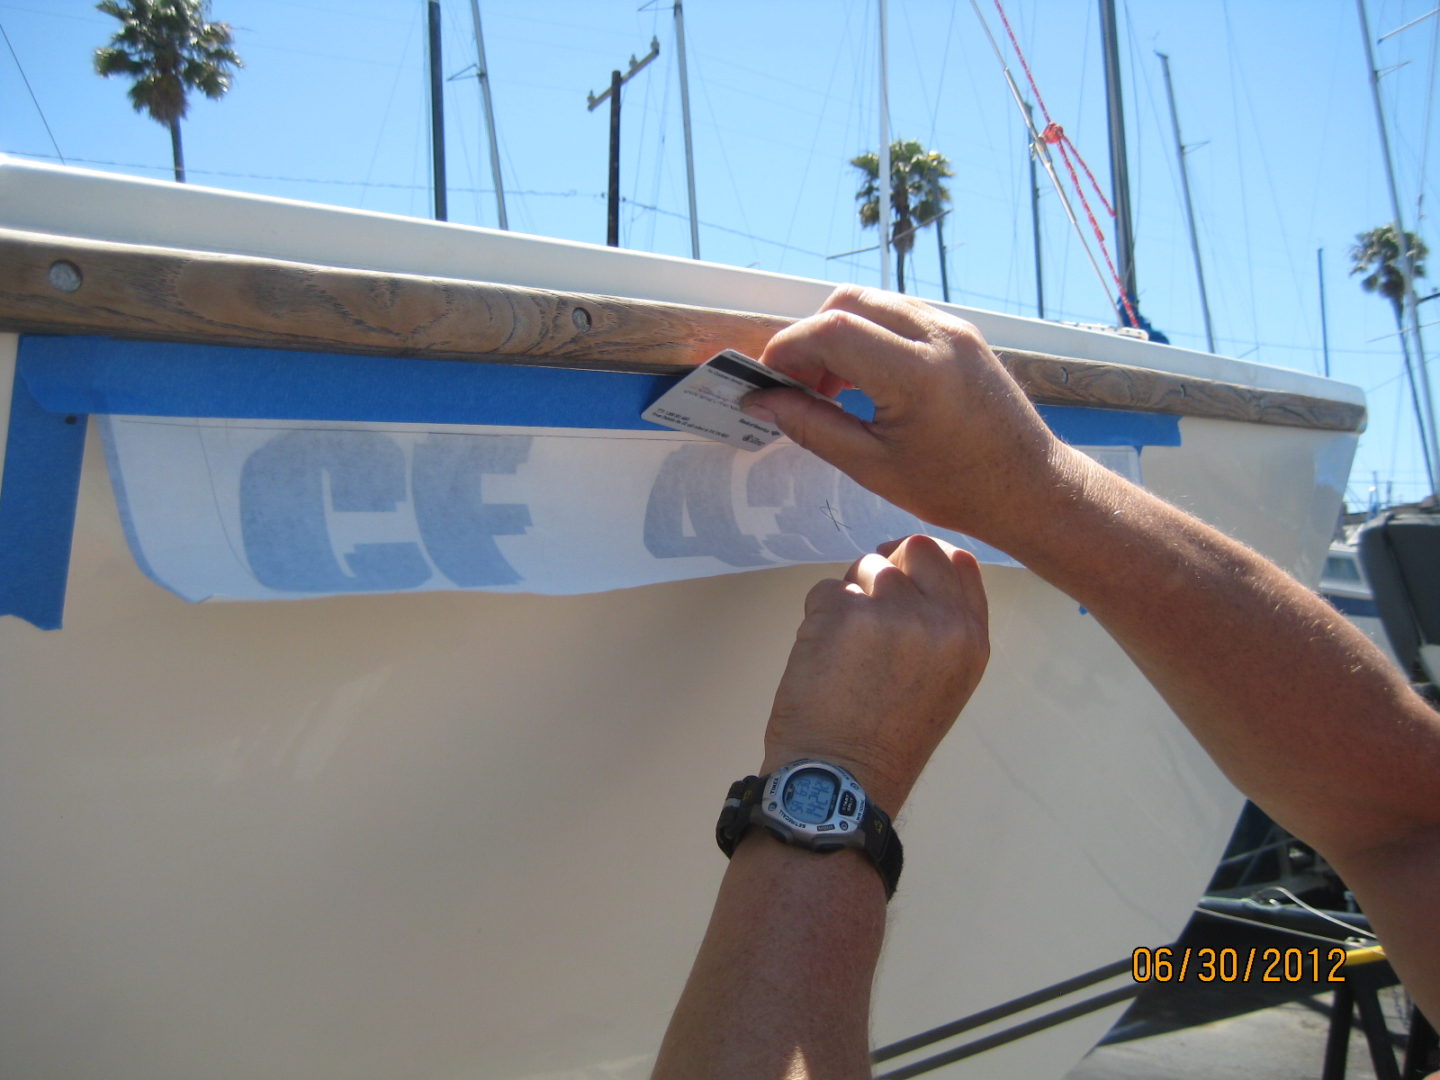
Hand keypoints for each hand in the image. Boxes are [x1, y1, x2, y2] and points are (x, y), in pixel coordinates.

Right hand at [746, 285, 1081, 547]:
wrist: (1031, 488)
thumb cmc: (956, 488)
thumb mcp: (873, 467)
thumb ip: (812, 427)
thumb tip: (762, 402)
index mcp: (916, 374)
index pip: (831, 331)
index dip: (787, 350)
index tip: (768, 382)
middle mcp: (937, 336)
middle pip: (847, 302)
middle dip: (809, 337)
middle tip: (796, 386)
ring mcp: (954, 329)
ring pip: (873, 303)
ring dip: (838, 334)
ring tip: (828, 388)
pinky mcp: (962, 333)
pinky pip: (899, 315)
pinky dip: (868, 336)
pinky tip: (862, 381)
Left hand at [761, 535, 988, 812]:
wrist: (843, 778)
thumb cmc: (889, 739)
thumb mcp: (944, 682)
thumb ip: (941, 627)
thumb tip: (910, 574)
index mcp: (970, 639)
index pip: (960, 562)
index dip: (926, 562)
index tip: (906, 576)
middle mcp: (939, 619)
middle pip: (916, 548)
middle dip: (890, 564)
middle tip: (869, 601)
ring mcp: (890, 611)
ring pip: (867, 565)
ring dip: (851, 595)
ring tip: (846, 646)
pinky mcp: (843, 612)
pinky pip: (827, 588)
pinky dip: (819, 615)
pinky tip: (823, 657)